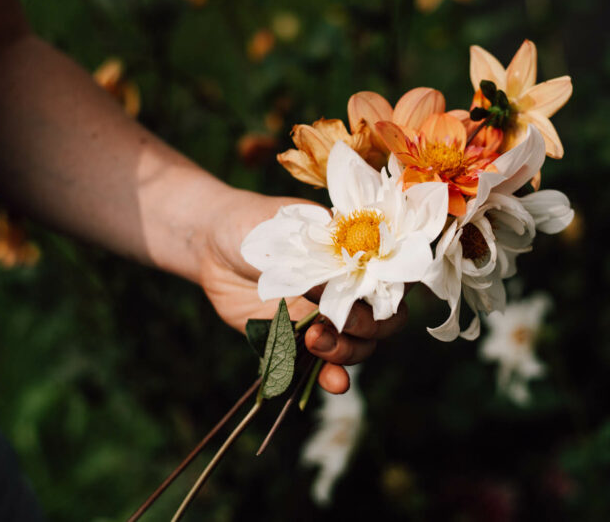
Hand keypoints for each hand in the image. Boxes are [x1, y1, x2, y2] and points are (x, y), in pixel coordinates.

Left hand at [197, 188, 406, 392]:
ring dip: (347, 351)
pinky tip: (333, 383)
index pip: (394, 276)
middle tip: (336, 321)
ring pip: (361, 346)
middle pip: (385, 319)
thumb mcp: (288, 232)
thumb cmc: (256, 225)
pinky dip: (333, 377)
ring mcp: (329, 318)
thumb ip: (318, 259)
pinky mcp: (302, 342)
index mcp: (357, 255)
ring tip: (313, 342)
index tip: (374, 295)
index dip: (396, 289)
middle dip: (368, 326)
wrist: (214, 248)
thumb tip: (342, 283)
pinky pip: (325, 366)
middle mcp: (350, 290)